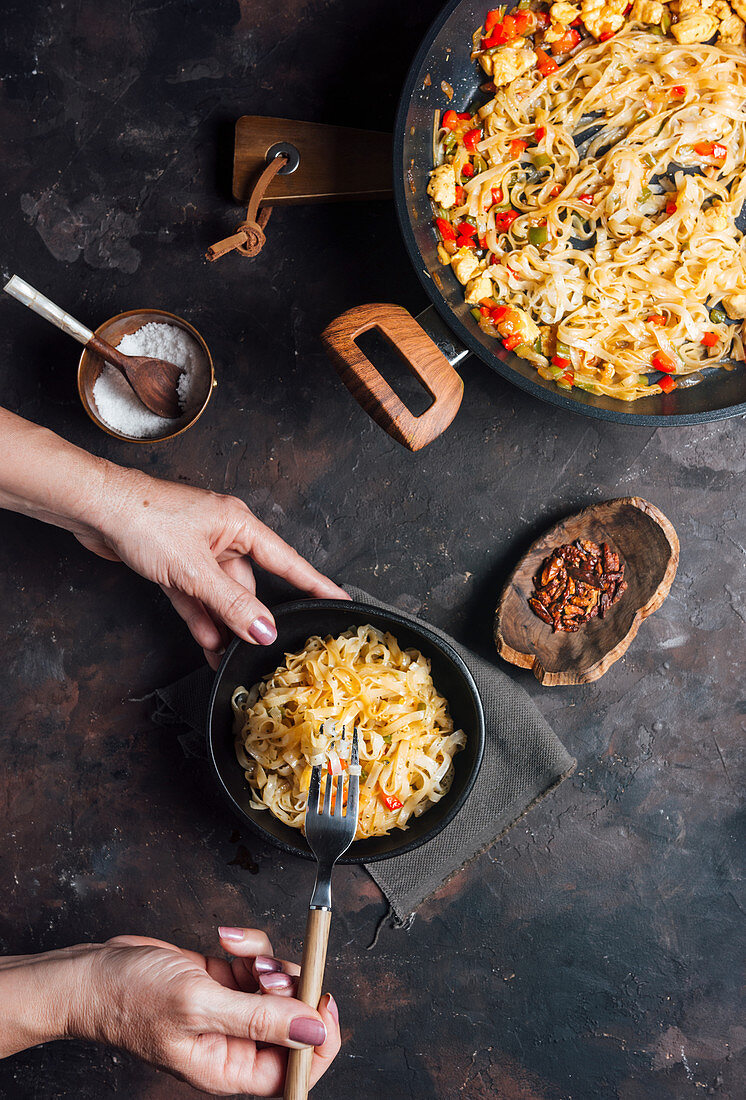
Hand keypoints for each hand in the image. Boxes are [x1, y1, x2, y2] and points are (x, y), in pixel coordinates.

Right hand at [74, 927, 339, 1095]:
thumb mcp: (199, 1006)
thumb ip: (260, 1018)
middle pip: (292, 1019)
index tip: (323, 1000)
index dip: (318, 1038)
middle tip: (263, 971)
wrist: (93, 973)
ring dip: (265, 960)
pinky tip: (224, 940)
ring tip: (237, 951)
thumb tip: (312, 1030)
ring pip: (276, 985)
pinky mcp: (220, 982)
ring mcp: (228, 1010)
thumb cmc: (129, 1000)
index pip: (296, 1069)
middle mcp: (233, 1044)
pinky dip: (248, 947)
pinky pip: (255, 964)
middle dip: (287, 986)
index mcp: (229, 1068)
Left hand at [78, 466, 348, 666]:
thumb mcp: (194, 569)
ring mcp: (197, 549)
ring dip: (222, 625)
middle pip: (248, 585)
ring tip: (226, 659)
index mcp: (238, 524)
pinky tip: (206, 643)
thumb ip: (231, 604)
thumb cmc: (144, 519)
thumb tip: (264, 630)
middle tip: (262, 651)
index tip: (339, 601)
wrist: (93, 508)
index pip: (287, 561)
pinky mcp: (173, 562)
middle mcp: (222, 535)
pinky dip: (200, 618)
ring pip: (220, 594)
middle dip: (250, 618)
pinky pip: (196, 596)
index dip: (314, 584)